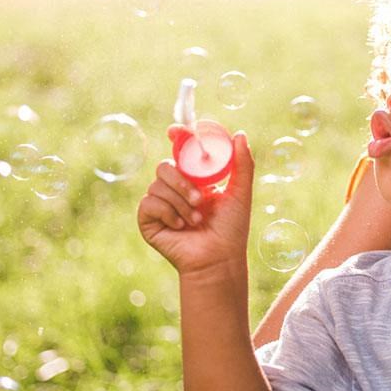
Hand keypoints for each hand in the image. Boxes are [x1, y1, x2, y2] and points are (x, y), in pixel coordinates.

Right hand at [137, 126, 253, 275]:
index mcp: (194, 179)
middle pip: (164, 166)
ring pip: (157, 185)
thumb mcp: (240, 192)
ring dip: (180, 203)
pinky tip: (180, 227)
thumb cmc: (232, 228)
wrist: (218, 259)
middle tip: (200, 199)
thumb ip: (242, 164)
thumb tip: (240, 133)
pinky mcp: (148, 220)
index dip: (175, 138)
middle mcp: (175, 189)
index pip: (180, 153)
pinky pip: (148, 203)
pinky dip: (167, 213)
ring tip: (196, 220)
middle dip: (182, 181)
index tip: (175, 131)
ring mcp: (160, 204)